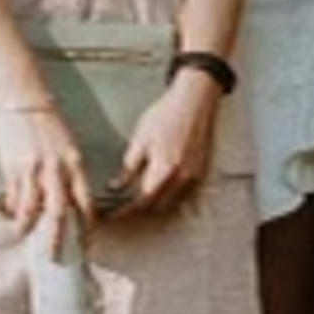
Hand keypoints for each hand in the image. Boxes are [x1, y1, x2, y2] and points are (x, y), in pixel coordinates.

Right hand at [0, 97, 89, 258]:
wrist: (24, 99)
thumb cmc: (48, 124)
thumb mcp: (67, 147)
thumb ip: (68, 174)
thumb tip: (67, 204)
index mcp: (74, 163)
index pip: (85, 202)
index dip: (86, 227)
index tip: (86, 243)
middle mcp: (55, 169)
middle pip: (59, 213)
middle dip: (58, 240)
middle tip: (55, 258)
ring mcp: (32, 169)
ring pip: (32, 210)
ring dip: (28, 227)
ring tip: (25, 235)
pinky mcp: (13, 168)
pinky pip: (15, 197)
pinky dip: (15, 210)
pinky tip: (15, 215)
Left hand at [108, 57, 226, 216]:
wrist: (194, 101)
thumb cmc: (166, 114)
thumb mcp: (141, 138)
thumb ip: (130, 166)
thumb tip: (117, 186)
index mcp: (165, 169)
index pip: (142, 200)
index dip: (126, 209)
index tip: (113, 212)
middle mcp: (182, 178)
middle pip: (156, 206)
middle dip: (137, 210)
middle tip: (121, 207)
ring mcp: (194, 177)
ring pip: (170, 203)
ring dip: (153, 204)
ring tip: (136, 200)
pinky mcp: (200, 173)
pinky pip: (182, 195)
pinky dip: (168, 197)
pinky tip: (157, 190)